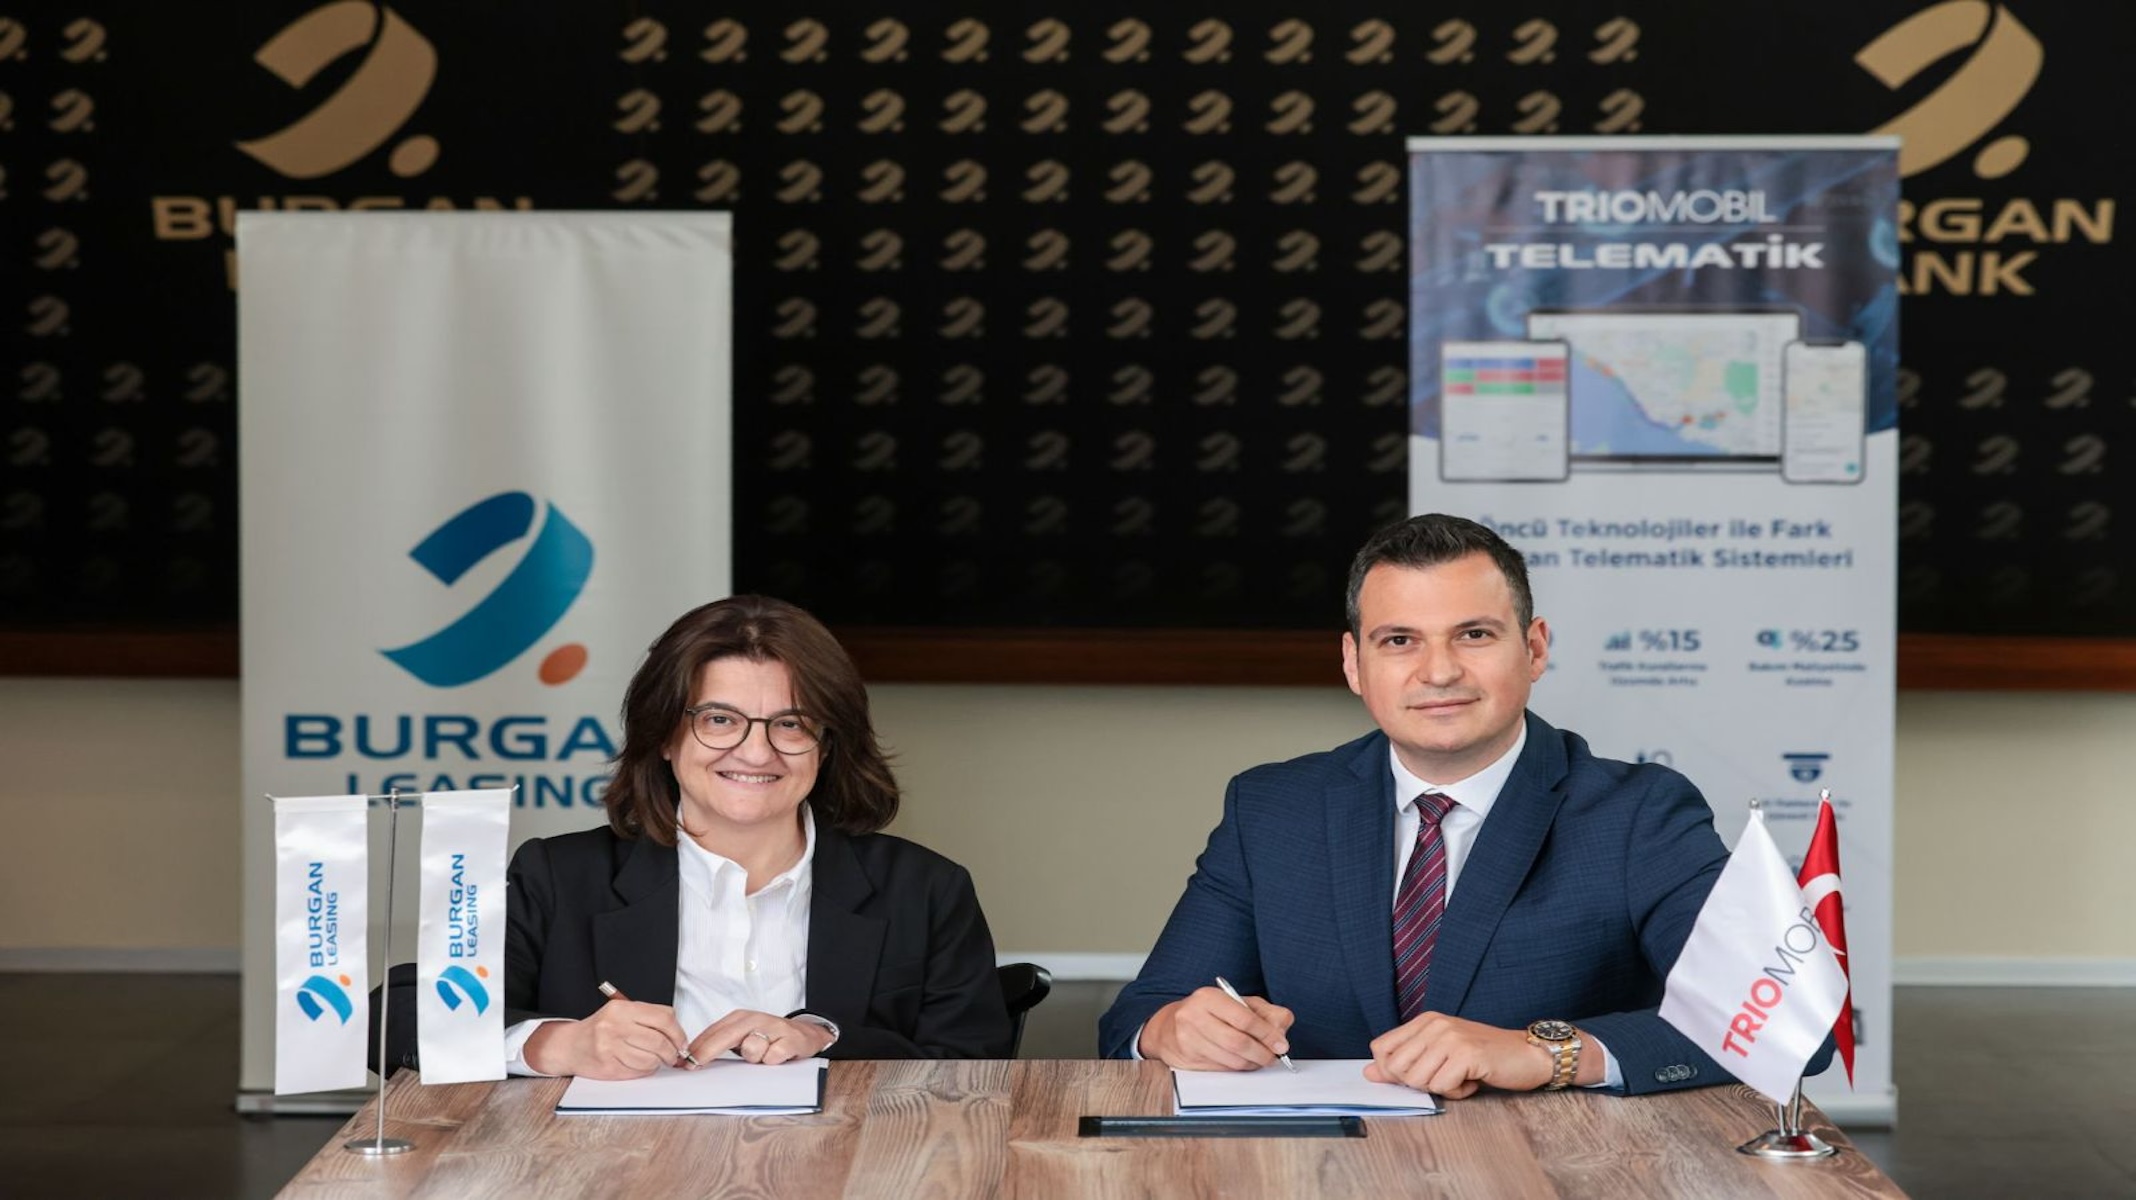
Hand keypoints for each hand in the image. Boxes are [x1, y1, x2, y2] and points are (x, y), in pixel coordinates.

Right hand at [525, 998, 691, 1079]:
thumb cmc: (601, 1029)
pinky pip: (638, 1071)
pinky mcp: (607, 1067)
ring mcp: (609, 1048)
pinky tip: (638, 1064)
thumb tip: (679, 1035)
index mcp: (622, 1009)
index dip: (678, 1033)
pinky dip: (644, 1070)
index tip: (682, 1042)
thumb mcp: (623, 1013)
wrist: (570, 1045)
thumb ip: (650, 1018)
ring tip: (654, 1059)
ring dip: (658, 1063)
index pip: (663, 1018)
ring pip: (650, 1059)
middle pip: (659, 1041)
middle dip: (671, 1052)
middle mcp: (615, 1026)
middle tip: (673, 1055)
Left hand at [687, 1009, 835, 1065]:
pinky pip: (772, 1056)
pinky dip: (772, 1060)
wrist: (804, 1034)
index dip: (696, 1048)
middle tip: (694, 1066)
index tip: (683, 1063)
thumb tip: (691, 1059)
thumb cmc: (768, 1038)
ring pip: (751, 1049)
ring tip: (762, 1056)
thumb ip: (721, 1044)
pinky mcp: (790, 1039)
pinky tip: (777, 1057)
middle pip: (725, 1036)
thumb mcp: (743, 1037)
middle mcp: (755, 1019)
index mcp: (740, 1018)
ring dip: (754, 1058)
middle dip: (707, 1052)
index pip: (713, 1032)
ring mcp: (773, 1027)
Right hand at [1137, 986, 1294, 1070]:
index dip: (1267, 1034)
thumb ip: (1265, 1012)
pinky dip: (1238, 1069)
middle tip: (1273, 1057)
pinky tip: (1242, 1062)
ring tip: (1259, 1059)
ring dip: (1252, 1063)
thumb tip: (1281, 1032)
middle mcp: (1194, 1016)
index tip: (1281, 1045)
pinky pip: (1222, 1070)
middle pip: (1237, 1042)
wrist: (1169, 1027)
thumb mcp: (1238, 1003)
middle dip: (1261, 1053)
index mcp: (1209, 997)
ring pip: (1231, 1060)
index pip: (1244, 1018)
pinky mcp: (1187, 1059)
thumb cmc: (1209, 1013)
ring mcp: (1188, 1040)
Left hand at [1363, 1012, 1554, 1098]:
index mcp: (1425, 1021)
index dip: (1391, 1072)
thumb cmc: (1486, 1057)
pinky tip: (1474, 1080)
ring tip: (1461, 1077)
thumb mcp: (1442, 1056)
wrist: (1529, 1054)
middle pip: (1395, 1068)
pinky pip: (1443, 1087)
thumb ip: (1406, 1062)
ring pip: (1417, 1079)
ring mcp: (1450, 1037)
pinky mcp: (1466, 1053)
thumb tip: (1369, 1073)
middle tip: (1443, 1078)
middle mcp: (1434, 1024)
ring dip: (1440, 1089)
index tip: (1417, 1076)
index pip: (1380, 1048)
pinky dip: (1458, 1093)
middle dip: (1417, 1083)